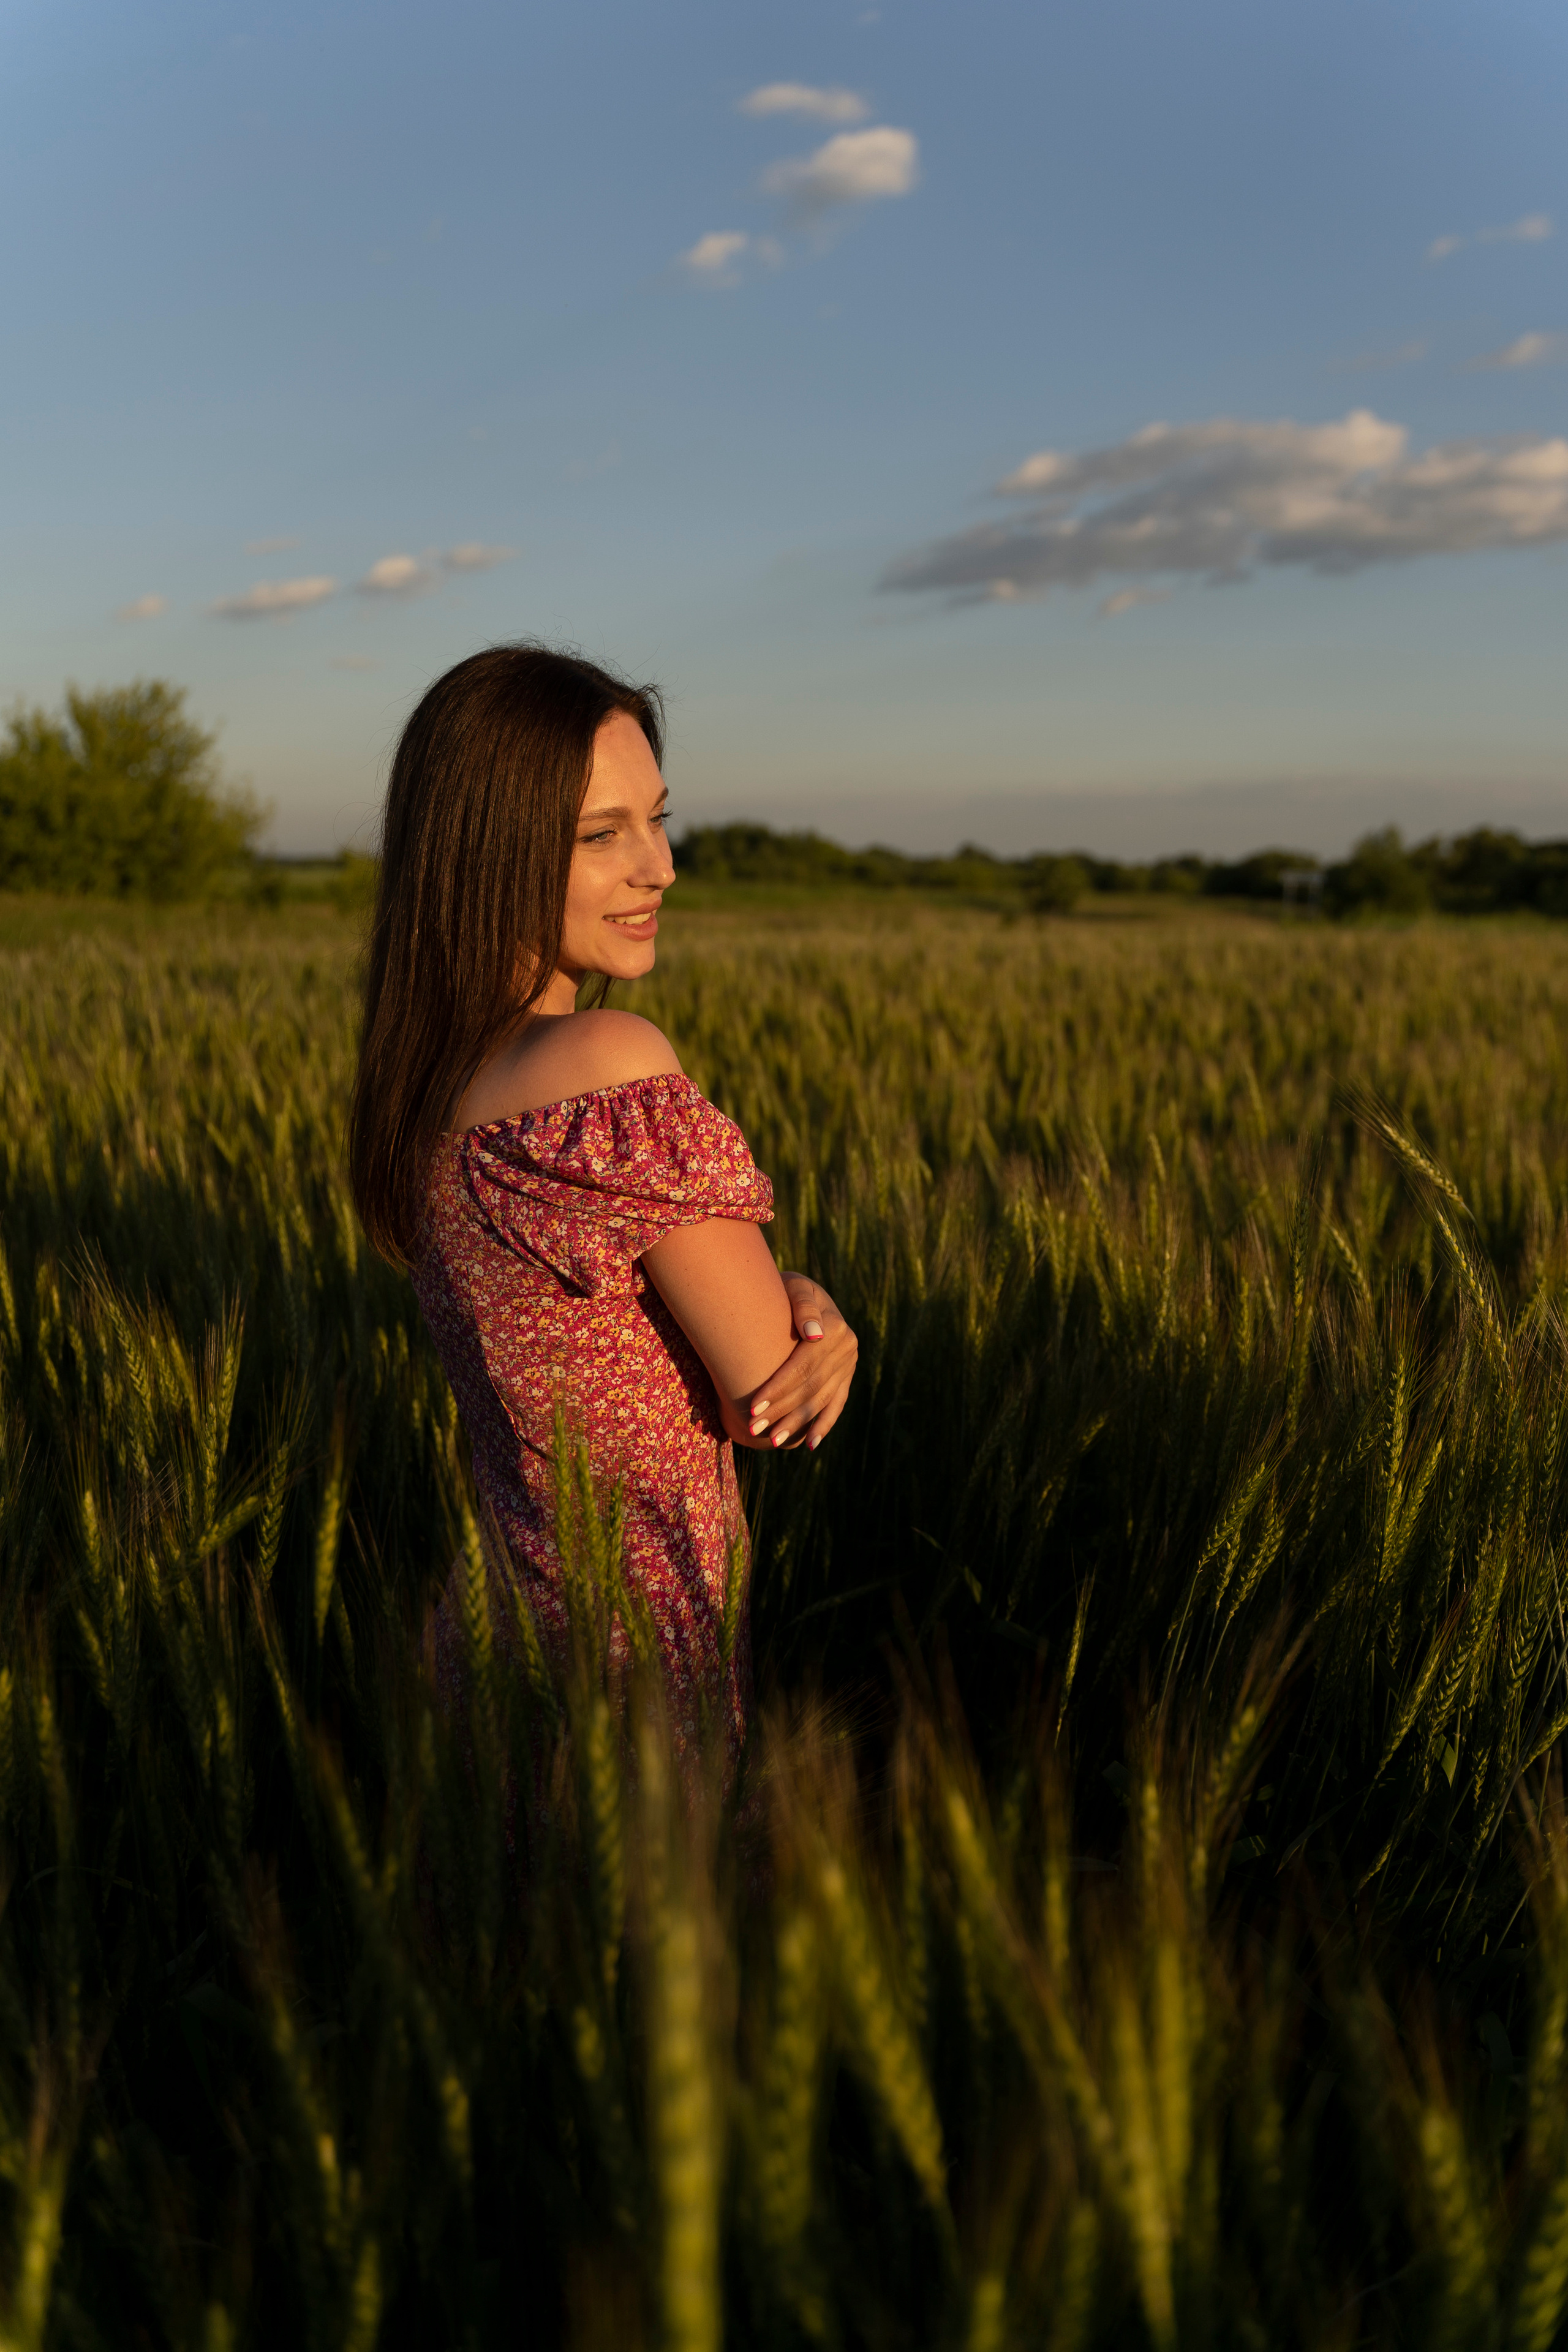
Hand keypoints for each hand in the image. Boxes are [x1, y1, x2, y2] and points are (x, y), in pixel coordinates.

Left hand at [742, 1273, 857, 1451]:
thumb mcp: (794, 1286)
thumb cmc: (787, 1289)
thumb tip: (814, 1335)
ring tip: (773, 1441)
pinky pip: (836, 1404)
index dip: (777, 1388)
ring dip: (797, 1423)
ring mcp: (848, 1364)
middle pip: (810, 1387)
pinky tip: (810, 1444)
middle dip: (780, 1410)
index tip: (752, 1406)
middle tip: (753, 1428)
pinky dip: (824, 1425)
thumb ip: (803, 1306)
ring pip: (821, 1399)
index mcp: (835, 1327)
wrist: (802, 1293)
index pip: (802, 1366)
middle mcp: (847, 1348)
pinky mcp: (847, 1376)